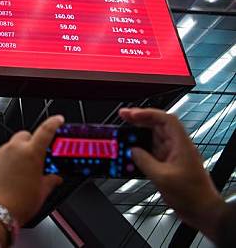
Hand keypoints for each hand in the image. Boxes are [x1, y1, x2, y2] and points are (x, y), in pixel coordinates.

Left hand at [0, 115, 63, 225]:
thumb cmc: (17, 203)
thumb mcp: (41, 192)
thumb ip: (51, 181)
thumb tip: (55, 178)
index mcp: (31, 153)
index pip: (46, 130)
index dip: (54, 123)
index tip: (57, 119)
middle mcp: (15, 149)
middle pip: (27, 135)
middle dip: (33, 142)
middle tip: (39, 157)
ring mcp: (1, 153)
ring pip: (13, 144)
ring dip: (20, 152)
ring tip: (25, 170)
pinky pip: (3, 153)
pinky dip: (10, 159)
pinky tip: (13, 174)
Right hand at [119, 108, 227, 240]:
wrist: (202, 211)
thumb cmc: (192, 195)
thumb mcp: (162, 177)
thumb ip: (144, 161)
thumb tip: (133, 151)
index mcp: (181, 144)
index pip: (165, 119)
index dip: (147, 113)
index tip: (131, 114)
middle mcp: (177, 147)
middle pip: (157, 126)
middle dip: (139, 121)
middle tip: (123, 118)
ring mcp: (172, 156)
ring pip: (153, 139)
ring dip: (138, 136)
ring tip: (123, 136)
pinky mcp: (168, 166)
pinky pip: (151, 153)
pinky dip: (140, 151)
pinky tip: (130, 154)